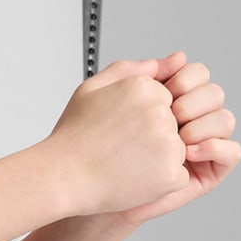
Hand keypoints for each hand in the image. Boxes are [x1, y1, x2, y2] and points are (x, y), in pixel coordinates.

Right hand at [48, 55, 191, 214]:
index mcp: (143, 88)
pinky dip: (160, 180)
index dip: (141, 116)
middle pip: (172, 123)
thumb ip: (133, 69)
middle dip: (152, 135)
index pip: (163, 99)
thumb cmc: (73, 137)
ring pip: (177, 149)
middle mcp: (159, 113)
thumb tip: (174, 60)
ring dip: (158, 157)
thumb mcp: (92, 88)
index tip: (119, 127)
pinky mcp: (171, 173)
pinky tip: (133, 176)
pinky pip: (178, 175)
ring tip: (124, 161)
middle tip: (119, 146)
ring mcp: (167, 143)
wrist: (63, 178)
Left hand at [111, 52, 240, 226]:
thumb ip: (141, 72)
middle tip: (170, 116)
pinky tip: (189, 152)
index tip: (162, 90)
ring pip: (225, 119)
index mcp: (174, 99)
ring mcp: (204, 144)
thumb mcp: (113, 96)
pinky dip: (215, 147)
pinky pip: (232, 152)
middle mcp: (193, 119)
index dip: (184, 78)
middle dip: (192, 102)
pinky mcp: (211, 170)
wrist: (93, 184)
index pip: (197, 74)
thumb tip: (178, 57)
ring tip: (178, 139)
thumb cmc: (100, 145)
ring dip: (203, 125)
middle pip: (214, 94)